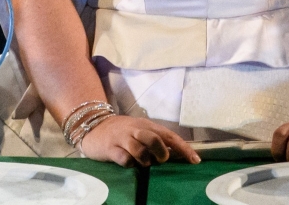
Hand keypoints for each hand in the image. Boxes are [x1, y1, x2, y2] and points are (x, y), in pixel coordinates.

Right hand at [77, 115, 201, 166]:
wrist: (92, 126)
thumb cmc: (122, 132)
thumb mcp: (139, 132)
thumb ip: (155, 141)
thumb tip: (175, 154)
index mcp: (147, 125)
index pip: (169, 136)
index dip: (183, 148)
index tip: (195, 160)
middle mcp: (135, 129)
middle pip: (154, 138)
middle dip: (161, 152)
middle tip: (161, 160)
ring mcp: (122, 138)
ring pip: (139, 148)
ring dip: (145, 159)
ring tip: (143, 163)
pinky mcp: (109, 148)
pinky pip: (123, 158)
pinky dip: (129, 163)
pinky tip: (128, 163)